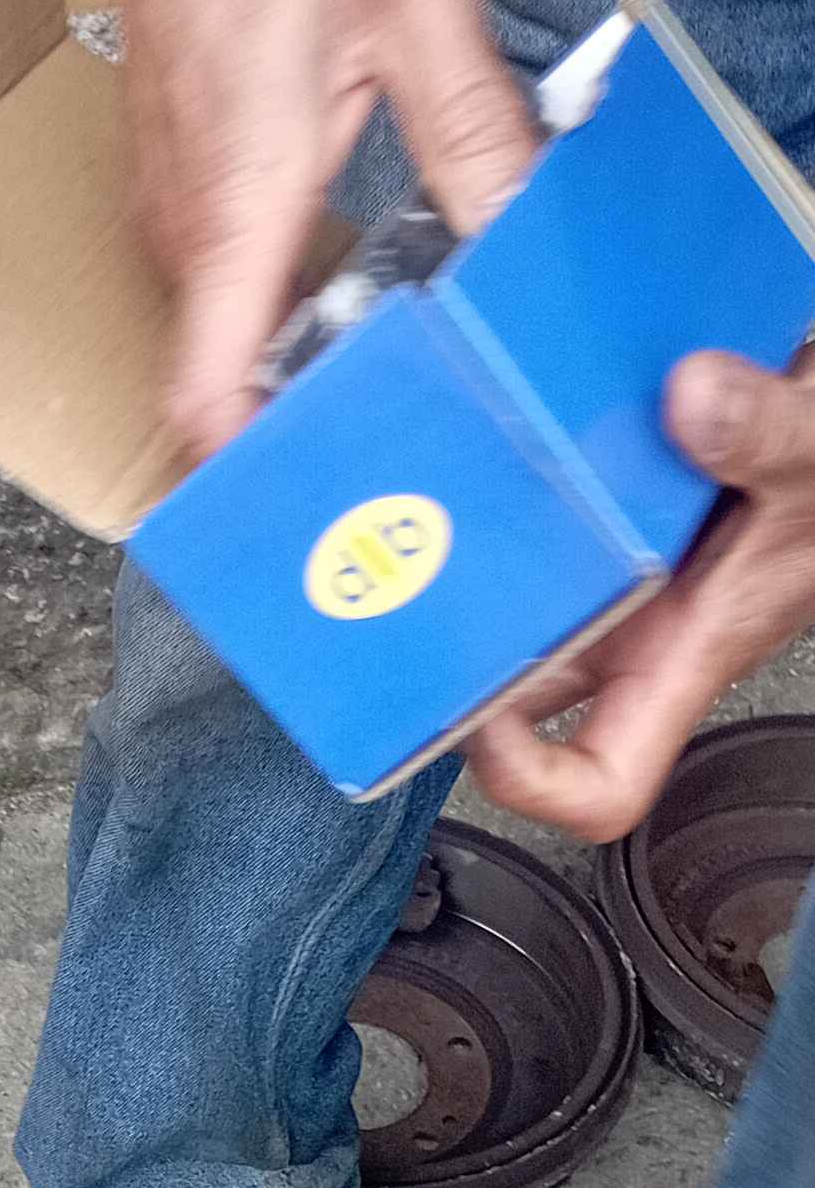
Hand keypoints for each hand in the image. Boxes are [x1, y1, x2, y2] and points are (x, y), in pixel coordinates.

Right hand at [96, 0, 536, 459]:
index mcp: (237, 201)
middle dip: (305, 441)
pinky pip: (220, 287)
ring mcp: (167, 203)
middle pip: (222, 390)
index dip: (257, 478)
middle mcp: (183, 223)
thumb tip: (524, 243)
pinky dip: (276, 318)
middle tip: (410, 468)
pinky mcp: (174, 178)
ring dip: (295, 377)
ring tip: (397, 396)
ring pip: (222, 341)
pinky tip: (355, 305)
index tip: (334, 513)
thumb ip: (474, 132)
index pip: (206, 398)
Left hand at [468, 347, 814, 840]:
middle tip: (413, 595)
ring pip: (511, 613)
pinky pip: (528, 540)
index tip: (483, 725)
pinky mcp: (602, 531)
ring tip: (419, 510)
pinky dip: (499, 503)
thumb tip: (693, 401)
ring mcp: (615, 588)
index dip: (529, 782)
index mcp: (681, 659)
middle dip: (458, 658)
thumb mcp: (813, 454)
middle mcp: (636, 637)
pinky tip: (476, 446)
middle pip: (519, 696)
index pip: (600, 786)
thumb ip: (766, 433)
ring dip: (465, 572)